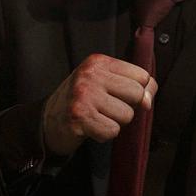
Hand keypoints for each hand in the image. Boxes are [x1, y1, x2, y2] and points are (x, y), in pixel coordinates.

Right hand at [41, 54, 157, 156]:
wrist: (46, 121)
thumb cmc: (80, 101)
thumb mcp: (102, 82)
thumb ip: (129, 84)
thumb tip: (149, 99)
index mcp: (98, 61)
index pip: (141, 75)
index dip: (141, 91)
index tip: (126, 98)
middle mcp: (90, 74)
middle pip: (136, 94)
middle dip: (127, 107)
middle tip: (108, 109)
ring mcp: (84, 95)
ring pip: (126, 115)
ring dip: (115, 122)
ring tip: (97, 117)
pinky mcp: (80, 116)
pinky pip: (112, 130)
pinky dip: (104, 134)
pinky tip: (91, 128)